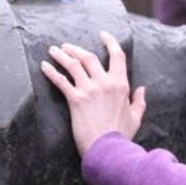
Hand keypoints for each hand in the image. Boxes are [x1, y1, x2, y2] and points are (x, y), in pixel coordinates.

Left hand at [41, 31, 146, 155]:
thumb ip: (139, 101)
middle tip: (66, 47)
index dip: (110, 42)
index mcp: (121, 84)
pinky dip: (51, 72)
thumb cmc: (122, 135)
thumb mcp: (136, 117)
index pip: (117, 56)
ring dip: (62, 55)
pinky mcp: (75, 99)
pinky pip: (61, 81)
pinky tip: (44, 66)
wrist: (108, 149)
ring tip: (54, 51)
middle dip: (76, 49)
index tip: (102, 35)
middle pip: (89, 57)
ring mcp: (89, 89)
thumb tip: (142, 89)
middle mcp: (105, 82)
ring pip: (74, 65)